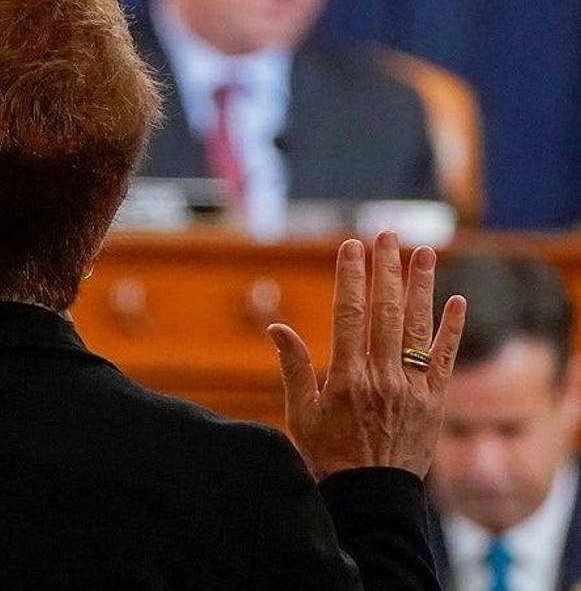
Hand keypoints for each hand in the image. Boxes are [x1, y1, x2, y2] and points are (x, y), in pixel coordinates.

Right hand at [267, 231, 466, 481]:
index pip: (349, 313)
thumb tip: (276, 327)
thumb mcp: (300, 413)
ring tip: (423, 252)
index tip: (351, 247)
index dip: (350, 277)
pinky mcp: (434, 402)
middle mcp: (381, 377)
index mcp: (346, 377)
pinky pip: (445, 359)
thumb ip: (293, 367)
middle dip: (385, 269)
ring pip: (416, 327)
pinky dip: (451, 330)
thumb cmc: (327, 455)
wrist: (370, 496)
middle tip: (387, 235)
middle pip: (385, 311)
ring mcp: (411, 388)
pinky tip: (456, 301)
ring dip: (420, 286)